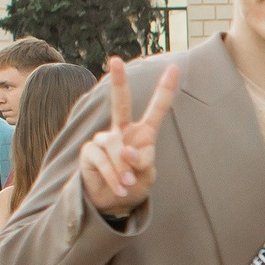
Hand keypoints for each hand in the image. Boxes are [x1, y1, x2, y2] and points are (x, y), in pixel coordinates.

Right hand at [78, 56, 178, 218]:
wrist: (111, 204)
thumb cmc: (132, 184)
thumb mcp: (146, 175)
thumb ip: (142, 162)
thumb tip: (126, 151)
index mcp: (142, 133)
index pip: (156, 109)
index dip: (166, 89)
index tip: (175, 67)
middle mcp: (121, 131)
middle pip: (120, 103)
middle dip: (118, 81)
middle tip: (115, 60)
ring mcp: (103, 139)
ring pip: (116, 146)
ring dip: (123, 168)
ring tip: (127, 183)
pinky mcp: (89, 152)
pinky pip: (103, 160)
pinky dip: (114, 176)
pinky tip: (119, 187)